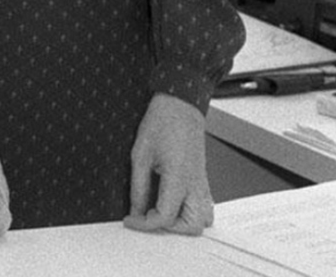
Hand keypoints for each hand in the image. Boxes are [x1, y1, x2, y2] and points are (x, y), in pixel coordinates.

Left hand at [124, 93, 213, 234]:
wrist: (180, 107)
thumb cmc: (162, 123)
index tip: (131, 219)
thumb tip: (135, 208)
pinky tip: (172, 204)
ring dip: (183, 223)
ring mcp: (202, 182)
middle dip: (169, 229)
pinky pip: (205, 206)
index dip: (145, 223)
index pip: (166, 217)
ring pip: (204, 219)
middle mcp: (195, 184)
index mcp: (179, 178)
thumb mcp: (140, 155)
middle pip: (192, 226)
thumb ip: (138, 186)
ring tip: (160, 212)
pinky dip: (191, 213)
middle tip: (147, 217)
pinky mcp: (202, 178)